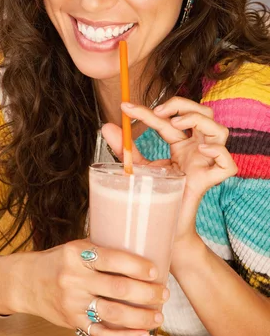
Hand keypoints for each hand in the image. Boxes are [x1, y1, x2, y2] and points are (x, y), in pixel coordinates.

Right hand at [16, 239, 168, 335]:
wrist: (25, 281)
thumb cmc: (58, 261)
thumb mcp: (75, 247)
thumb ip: (101, 249)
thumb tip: (140, 245)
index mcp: (76, 254)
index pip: (111, 259)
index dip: (136, 265)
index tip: (155, 270)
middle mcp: (74, 278)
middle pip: (117, 288)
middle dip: (146, 293)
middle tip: (164, 293)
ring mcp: (73, 303)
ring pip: (113, 313)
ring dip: (141, 317)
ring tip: (159, 316)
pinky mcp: (73, 322)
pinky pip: (102, 335)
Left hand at [102, 97, 236, 245]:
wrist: (159, 231)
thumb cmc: (153, 198)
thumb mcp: (137, 168)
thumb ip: (126, 148)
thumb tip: (106, 126)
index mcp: (181, 144)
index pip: (169, 119)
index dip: (148, 110)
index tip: (126, 107)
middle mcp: (195, 151)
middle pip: (204, 113)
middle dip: (183, 104)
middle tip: (158, 112)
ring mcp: (204, 165)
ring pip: (220, 132)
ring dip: (200, 120)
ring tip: (177, 124)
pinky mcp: (208, 182)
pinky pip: (228, 165)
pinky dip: (219, 153)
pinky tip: (201, 150)